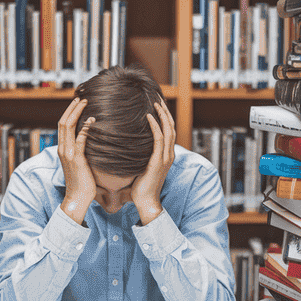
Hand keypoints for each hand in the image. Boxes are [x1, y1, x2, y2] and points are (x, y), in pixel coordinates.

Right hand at [57, 98, 95, 223]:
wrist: (77, 198)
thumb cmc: (81, 183)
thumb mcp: (78, 164)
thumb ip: (81, 152)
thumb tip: (89, 143)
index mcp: (62, 149)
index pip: (62, 126)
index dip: (69, 113)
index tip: (77, 103)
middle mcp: (62, 149)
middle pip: (63, 122)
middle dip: (72, 108)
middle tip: (82, 98)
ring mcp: (68, 154)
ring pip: (68, 127)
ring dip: (77, 113)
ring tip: (85, 103)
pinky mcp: (76, 159)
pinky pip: (80, 139)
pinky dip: (85, 128)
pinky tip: (92, 120)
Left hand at [131, 101, 175, 224]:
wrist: (146, 201)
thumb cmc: (141, 186)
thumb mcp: (143, 167)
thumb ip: (141, 156)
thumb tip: (129, 146)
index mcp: (166, 155)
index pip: (169, 131)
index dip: (165, 117)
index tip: (158, 105)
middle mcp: (169, 154)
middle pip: (171, 127)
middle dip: (165, 111)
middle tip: (158, 99)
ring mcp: (165, 157)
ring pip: (168, 130)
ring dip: (162, 115)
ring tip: (155, 103)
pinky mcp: (158, 161)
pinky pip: (158, 139)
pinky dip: (155, 126)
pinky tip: (149, 116)